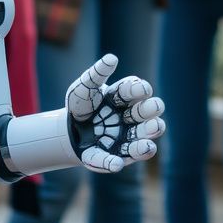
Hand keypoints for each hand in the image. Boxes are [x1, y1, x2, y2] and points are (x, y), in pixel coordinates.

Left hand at [65, 53, 165, 172]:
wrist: (68, 129)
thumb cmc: (81, 104)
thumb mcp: (84, 87)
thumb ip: (97, 73)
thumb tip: (112, 58)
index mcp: (124, 98)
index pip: (137, 91)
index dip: (140, 90)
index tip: (143, 89)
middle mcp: (130, 118)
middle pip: (147, 113)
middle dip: (152, 111)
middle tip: (154, 109)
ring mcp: (124, 138)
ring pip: (141, 139)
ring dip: (146, 140)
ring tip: (149, 141)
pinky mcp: (112, 156)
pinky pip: (116, 160)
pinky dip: (115, 163)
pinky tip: (116, 165)